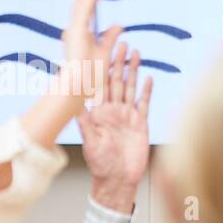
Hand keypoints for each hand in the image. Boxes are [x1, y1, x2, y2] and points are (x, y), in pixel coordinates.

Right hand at [15, 0, 120, 151]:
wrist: (79, 88)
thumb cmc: (90, 75)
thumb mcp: (106, 53)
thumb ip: (111, 38)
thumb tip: (119, 25)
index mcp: (81, 32)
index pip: (88, 8)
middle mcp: (75, 28)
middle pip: (83, 0)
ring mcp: (74, 28)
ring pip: (83, 1)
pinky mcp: (76, 31)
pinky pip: (85, 9)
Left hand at [80, 41, 151, 212]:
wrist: (118, 180)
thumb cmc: (100, 163)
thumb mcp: (89, 140)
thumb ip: (85, 121)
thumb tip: (75, 103)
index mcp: (98, 112)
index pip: (99, 84)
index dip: (101, 66)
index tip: (102, 49)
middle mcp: (112, 110)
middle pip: (116, 81)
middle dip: (118, 61)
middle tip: (121, 42)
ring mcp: (127, 116)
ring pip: (130, 88)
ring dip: (133, 71)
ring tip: (135, 53)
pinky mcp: (140, 124)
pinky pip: (143, 103)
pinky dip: (146, 91)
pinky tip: (148, 78)